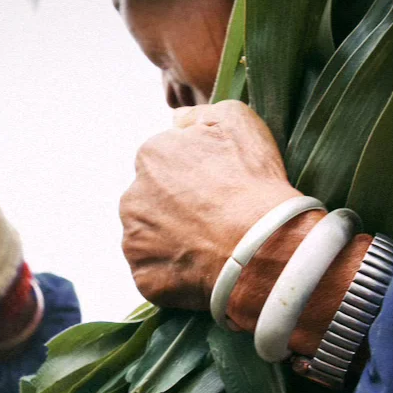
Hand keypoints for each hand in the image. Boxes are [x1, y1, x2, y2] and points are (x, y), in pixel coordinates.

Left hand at [119, 100, 300, 308]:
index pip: (164, 163)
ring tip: (211, 248)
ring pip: (151, 239)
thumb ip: (200, 114)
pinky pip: (157, 275)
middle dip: (177, 210)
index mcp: (150, 156)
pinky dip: (177, 275)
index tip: (218, 189)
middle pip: (152, 202)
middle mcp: (131, 197)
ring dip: (174, 242)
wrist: (261, 246)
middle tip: (215, 221)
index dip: (195, 178)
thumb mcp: (238, 121)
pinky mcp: (144, 277)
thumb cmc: (253, 182)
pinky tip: (205, 270)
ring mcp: (134, 241)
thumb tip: (177, 120)